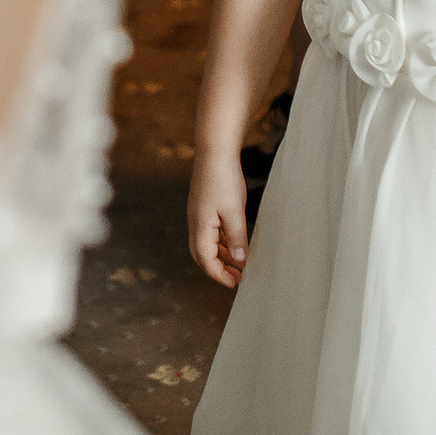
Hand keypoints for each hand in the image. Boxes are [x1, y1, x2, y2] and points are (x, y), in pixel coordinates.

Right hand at [186, 152, 250, 287]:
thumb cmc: (223, 180)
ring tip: (240, 262)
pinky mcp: (204, 207)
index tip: (236, 284)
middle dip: (219, 269)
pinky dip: (222, 241)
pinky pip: (211, 232)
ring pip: (207, 243)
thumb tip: (240, 261)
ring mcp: (198, 214)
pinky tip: (235, 241)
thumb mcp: (235, 212)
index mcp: (200, 227)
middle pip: (202, 255)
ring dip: (222, 255)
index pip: (206, 261)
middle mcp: (195, 223)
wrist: (214, 151)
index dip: (220, 275)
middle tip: (237, 277)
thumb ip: (237, 238)